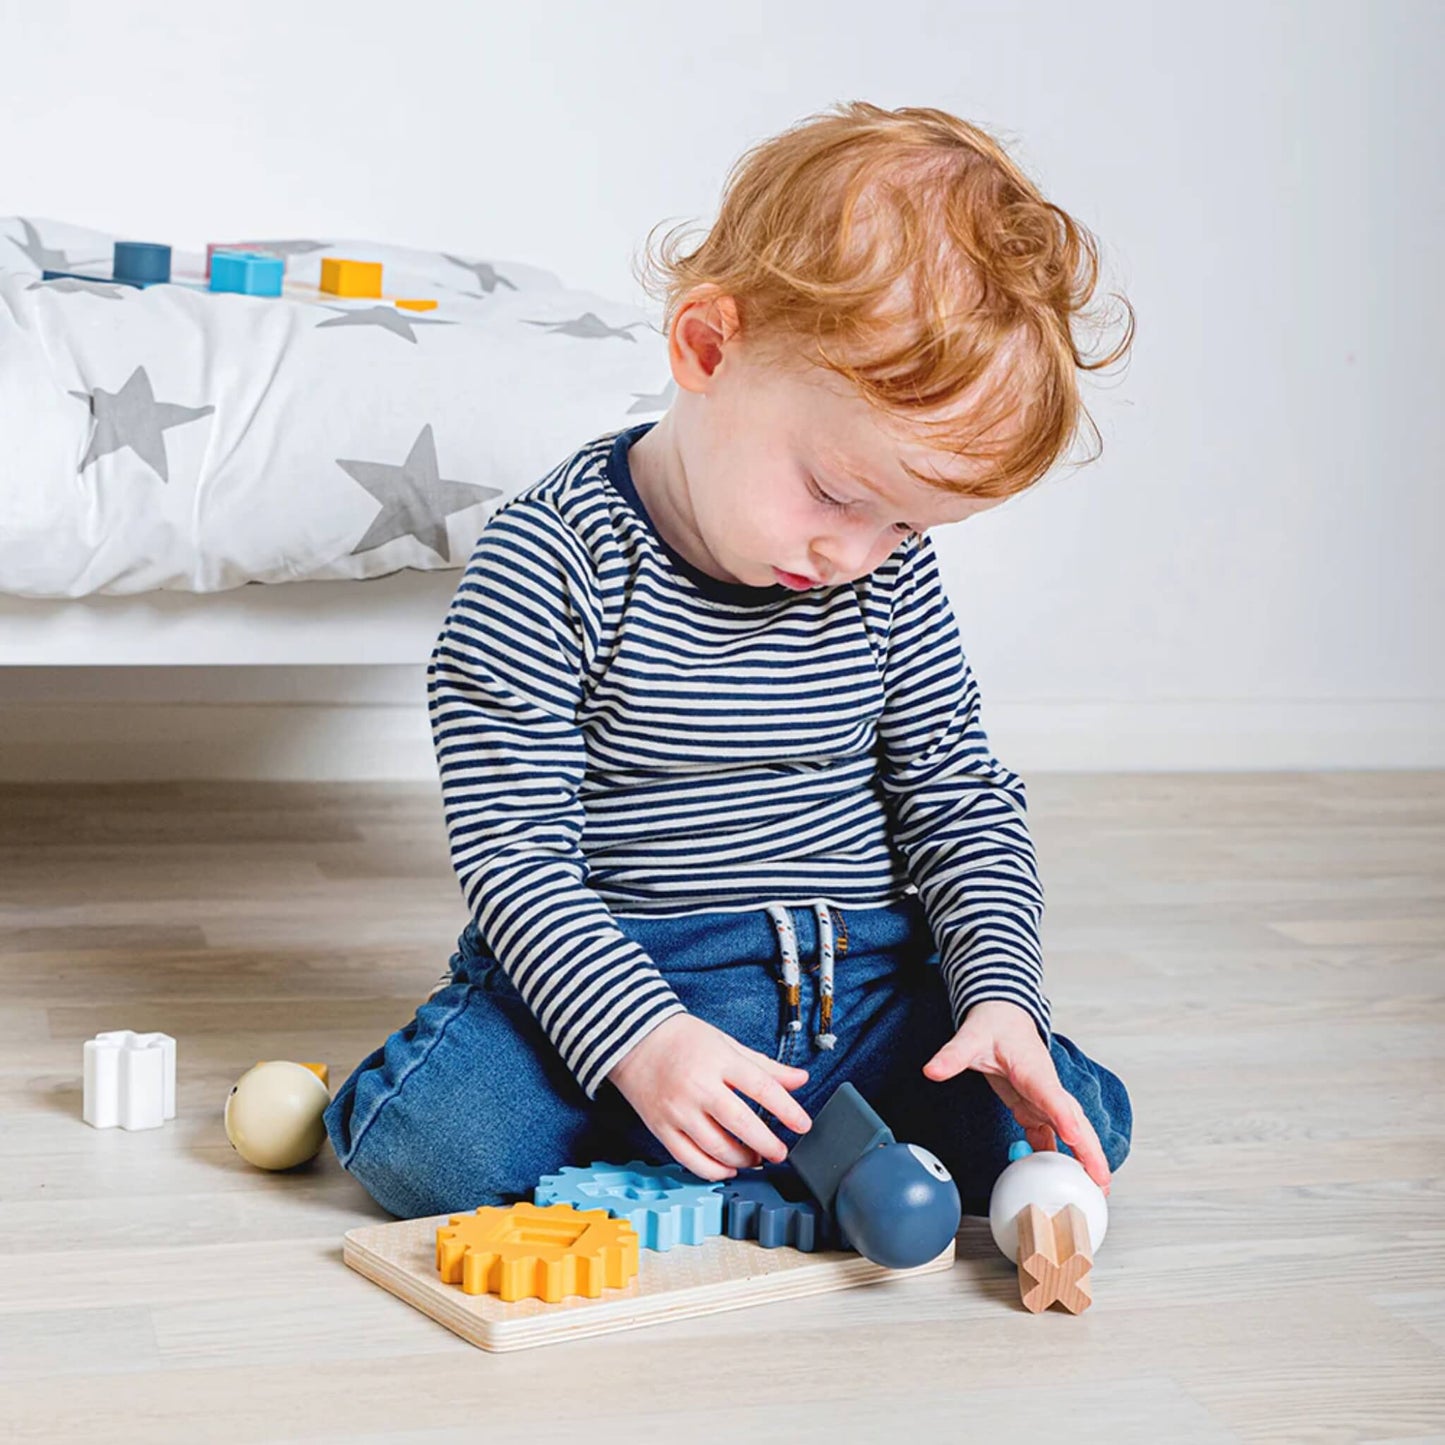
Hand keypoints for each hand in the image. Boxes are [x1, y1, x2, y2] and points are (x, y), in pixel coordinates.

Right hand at [605, 1014, 811, 1180]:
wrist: (633, 1037)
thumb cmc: (683, 1039)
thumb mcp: (728, 1043)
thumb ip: (765, 1066)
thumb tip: (800, 1079)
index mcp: (719, 1060)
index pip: (762, 1088)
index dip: (787, 1110)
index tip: (802, 1125)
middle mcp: (698, 1086)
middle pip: (741, 1124)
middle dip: (767, 1144)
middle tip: (781, 1152)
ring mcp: (678, 1110)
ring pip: (717, 1148)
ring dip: (742, 1160)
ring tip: (755, 1159)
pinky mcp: (661, 1128)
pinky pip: (690, 1160)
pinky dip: (713, 1171)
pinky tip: (727, 1168)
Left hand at [922, 1000, 1112, 1194]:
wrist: (1004, 1017)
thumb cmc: (993, 1026)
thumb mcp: (970, 1038)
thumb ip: (952, 1055)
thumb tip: (932, 1069)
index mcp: (1033, 1070)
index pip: (1051, 1095)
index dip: (1063, 1116)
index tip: (1072, 1136)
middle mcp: (1046, 1087)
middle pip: (1074, 1120)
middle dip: (1089, 1150)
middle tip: (1101, 1181)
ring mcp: (1045, 1099)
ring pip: (1071, 1131)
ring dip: (1084, 1158)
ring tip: (1098, 1188)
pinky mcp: (1037, 1108)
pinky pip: (1053, 1135)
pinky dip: (1061, 1155)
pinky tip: (1064, 1177)